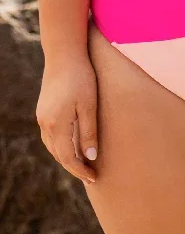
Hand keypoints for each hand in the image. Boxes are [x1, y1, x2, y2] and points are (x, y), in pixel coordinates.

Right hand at [36, 54, 97, 185]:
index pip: (68, 158)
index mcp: (56, 125)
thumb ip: (89, 132)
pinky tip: (72, 145)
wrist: (64, 54)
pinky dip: (61, 145)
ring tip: (83, 164)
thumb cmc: (81, 77)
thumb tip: (90, 157)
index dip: (80, 170)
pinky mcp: (43, 110)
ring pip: (53, 146)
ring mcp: (41, 117)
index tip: (94, 178)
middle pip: (58, 154)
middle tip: (91, 175)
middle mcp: (45, 124)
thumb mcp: (89, 105)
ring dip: (66, 157)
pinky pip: (51, 136)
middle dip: (74, 167)